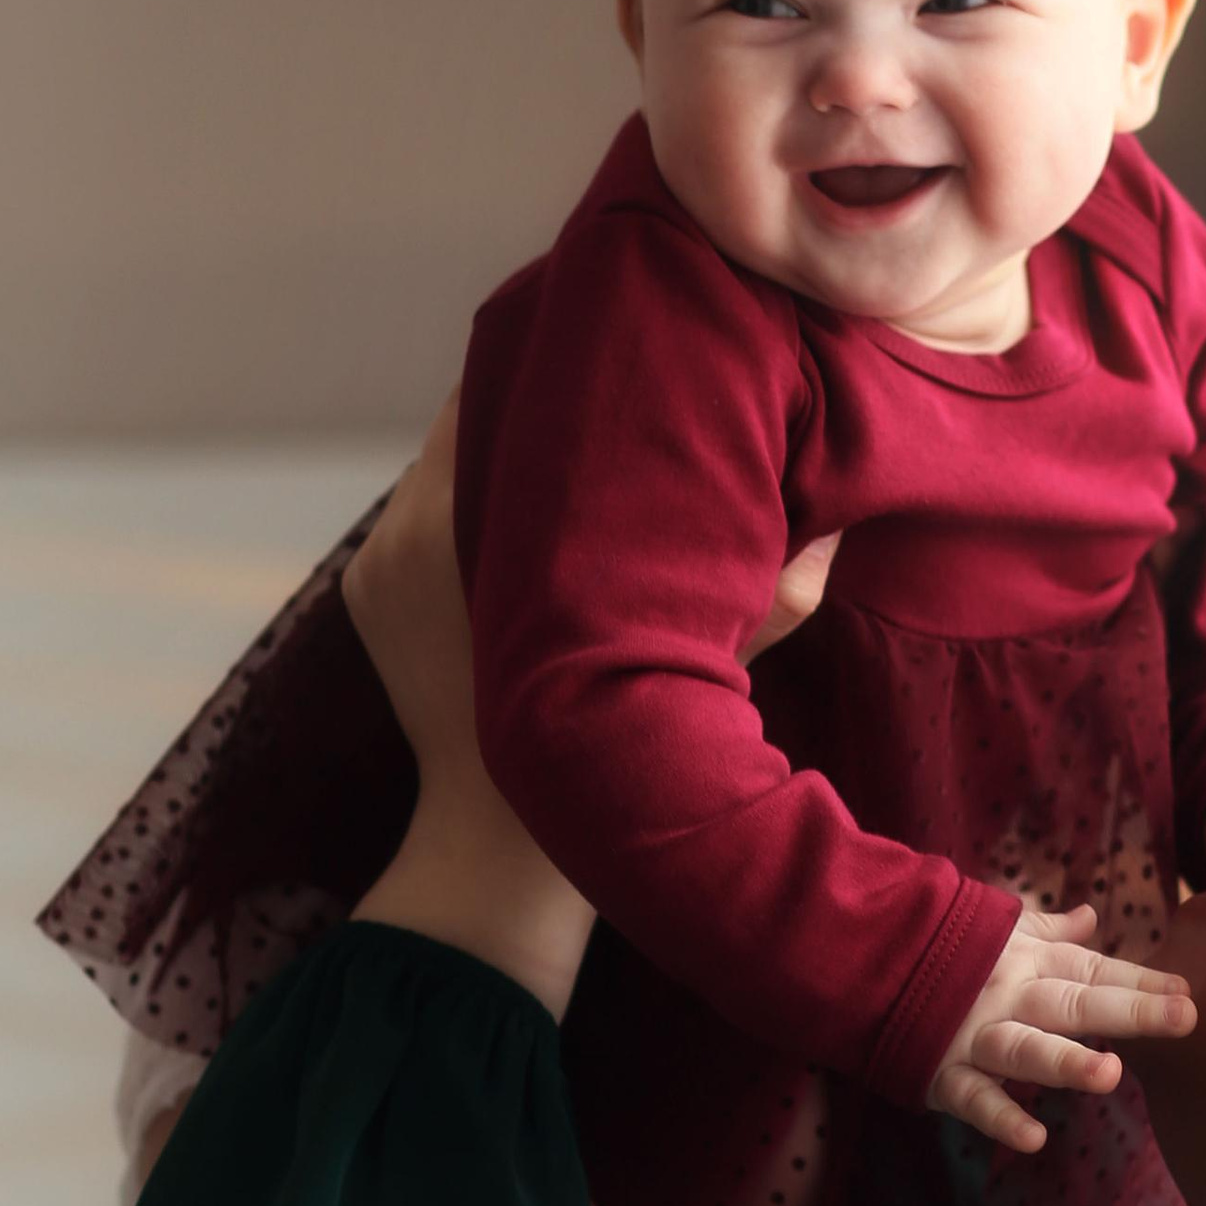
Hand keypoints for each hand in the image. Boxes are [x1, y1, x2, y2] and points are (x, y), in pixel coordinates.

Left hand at [344, 407, 840, 1021]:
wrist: (490, 865)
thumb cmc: (603, 762)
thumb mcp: (698, 674)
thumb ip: (771, 597)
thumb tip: (836, 528)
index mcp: (463, 531)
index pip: (505, 394)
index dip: (570, 359)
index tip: (627, 340)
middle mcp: (401, 533)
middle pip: (474, 421)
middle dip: (544, 400)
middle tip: (619, 370)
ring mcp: (375, 565)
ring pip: (451, 465)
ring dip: (512, 451)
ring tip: (587, 430)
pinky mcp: (368, 593)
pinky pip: (427, 515)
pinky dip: (476, 502)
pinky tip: (542, 503)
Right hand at [927, 904, 1195, 1155]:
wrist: (858, 959)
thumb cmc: (940, 948)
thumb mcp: (995, 929)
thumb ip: (1048, 930)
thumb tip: (1092, 916)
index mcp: (1028, 962)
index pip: (1095, 971)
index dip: (1142, 982)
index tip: (1189, 993)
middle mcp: (1008, 997)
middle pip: (1073, 1005)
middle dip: (1128, 1012)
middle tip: (1183, 1018)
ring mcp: (975, 1037)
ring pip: (1024, 1050)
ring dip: (1065, 1063)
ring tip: (1108, 1076)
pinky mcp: (940, 1073)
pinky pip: (973, 1098)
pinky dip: (1000, 1117)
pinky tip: (1034, 1137)